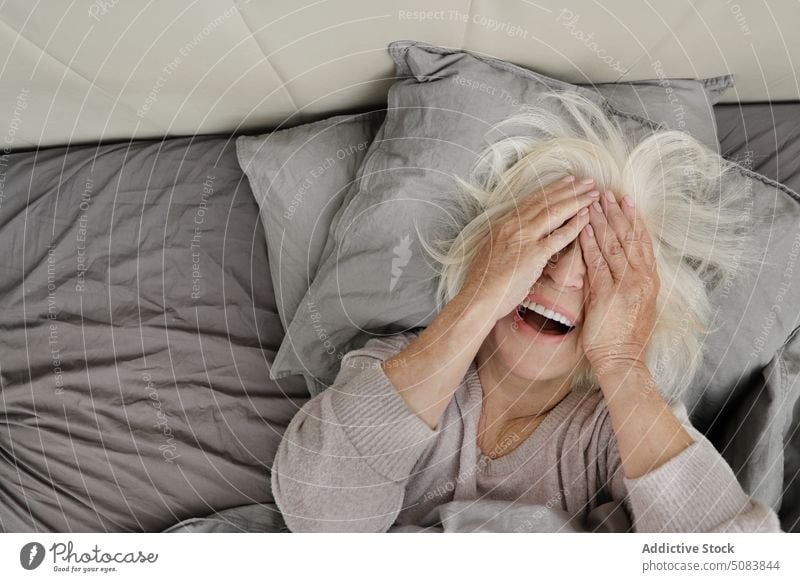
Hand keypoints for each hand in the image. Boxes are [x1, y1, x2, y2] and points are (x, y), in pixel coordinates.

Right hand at [459, 176, 599, 323]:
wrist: (477, 298)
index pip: (532, 201)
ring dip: (576, 201)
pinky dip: (575, 224)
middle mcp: (514, 226)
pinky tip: (587, 216)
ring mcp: (523, 238)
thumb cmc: (484, 283)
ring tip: (593, 193)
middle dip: (569, 189)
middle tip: (587, 181)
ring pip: (554, 212)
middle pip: (546, 201)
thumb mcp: (492, 253)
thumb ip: (507, 242)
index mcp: (504, 224)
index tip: (567, 182)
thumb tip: (516, 240)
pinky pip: (559, 236)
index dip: (552, 190)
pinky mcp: (533, 255)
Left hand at [578, 190, 659, 375]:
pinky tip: (584, 227)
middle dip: (618, 213)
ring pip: (614, 246)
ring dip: (603, 221)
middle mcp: (641, 279)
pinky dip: (590, 243)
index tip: (627, 200)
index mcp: (649, 280)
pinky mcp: (608, 294)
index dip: (634, 220)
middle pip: (630, 238)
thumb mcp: (630, 304)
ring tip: (595, 201)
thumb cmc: (623, 337)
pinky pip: (598, 263)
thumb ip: (621, 281)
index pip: (642, 242)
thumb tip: (608, 262)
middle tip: (609, 192)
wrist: (622, 361)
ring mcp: (626, 285)